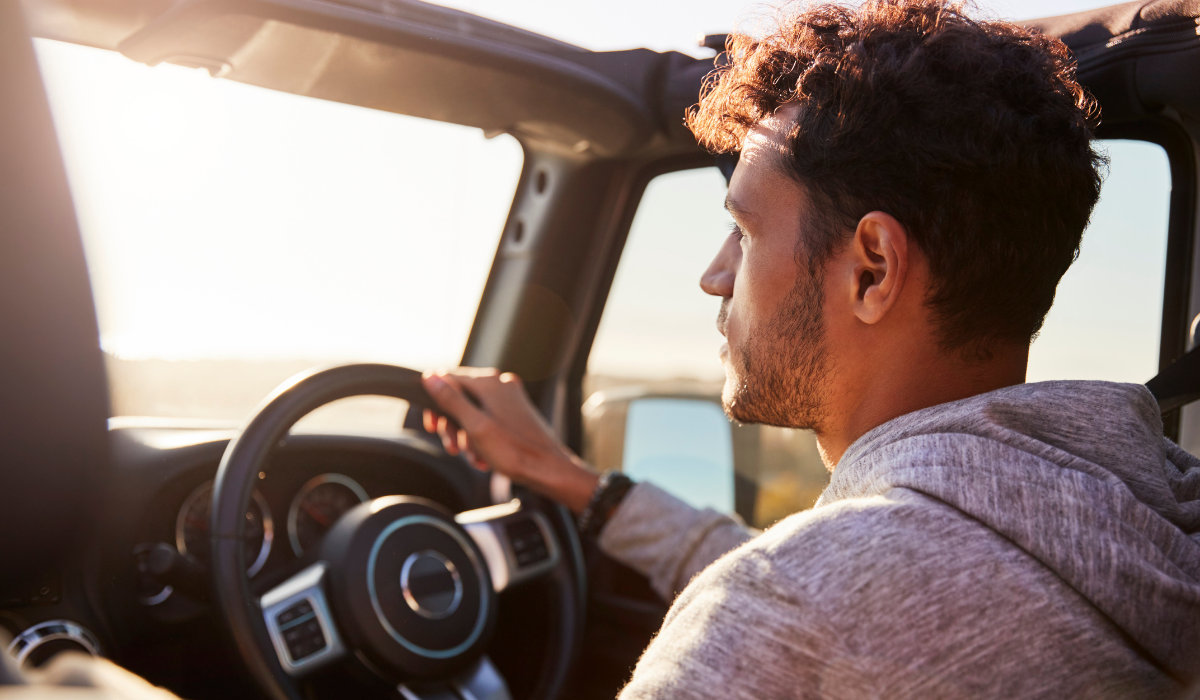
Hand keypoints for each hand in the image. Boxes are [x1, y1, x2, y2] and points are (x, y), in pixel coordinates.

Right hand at [421, 368, 598, 512]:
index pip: (448, 379)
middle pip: (460, 398)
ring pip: (473, 413)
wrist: (549, 470)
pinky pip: (488, 421)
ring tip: (475, 458)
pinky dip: (482, 439)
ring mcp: (510, 399)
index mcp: (490, 383)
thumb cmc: (514, 452)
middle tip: (454, 448)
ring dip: (468, 437)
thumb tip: (430, 377)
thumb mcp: (475, 427)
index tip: (432, 426)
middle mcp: (501, 385)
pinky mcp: (516, 414)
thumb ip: (451, 400)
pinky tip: (485, 458)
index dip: (435, 404)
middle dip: (453, 426)